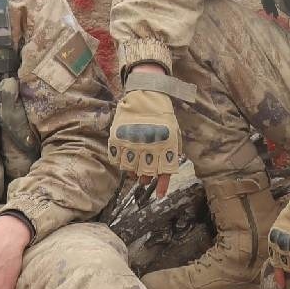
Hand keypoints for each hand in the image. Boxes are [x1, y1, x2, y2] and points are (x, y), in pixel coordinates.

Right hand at [109, 64, 181, 196]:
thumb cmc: (162, 114)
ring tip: (133, 168)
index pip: (164, 172)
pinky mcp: (118, 137)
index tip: (158, 195)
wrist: (146, 93)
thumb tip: (168, 170)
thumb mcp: (173, 132)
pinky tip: (123, 158)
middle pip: (145, 173)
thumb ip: (172, 151)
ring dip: (132, 172)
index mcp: (164, 146)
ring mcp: (131, 143)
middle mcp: (148, 147)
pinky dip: (120, 161)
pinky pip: (116, 157)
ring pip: (129, 168)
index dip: (161, 185)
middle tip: (143, 177)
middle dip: (145, 177)